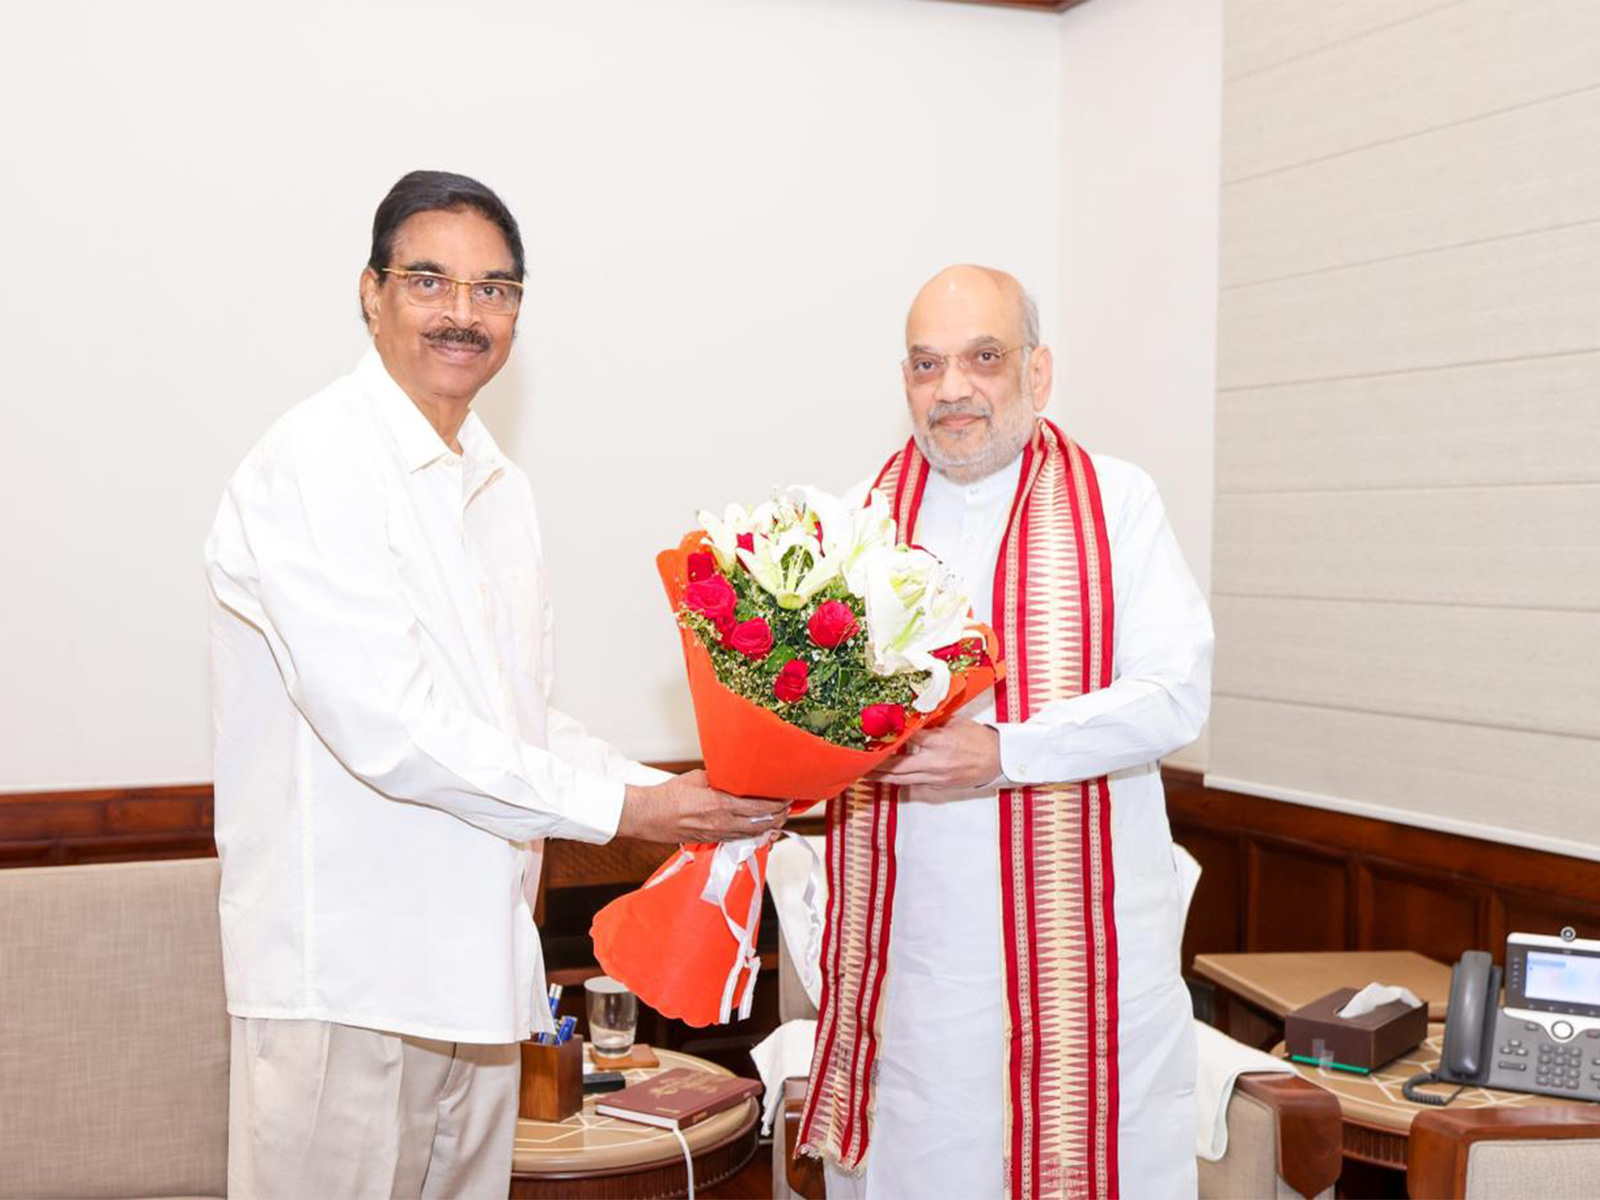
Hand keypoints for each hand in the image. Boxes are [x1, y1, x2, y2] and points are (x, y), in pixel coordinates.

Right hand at [616, 770, 789, 844]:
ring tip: (777, 822)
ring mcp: (716, 834)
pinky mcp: (710, 841)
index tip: (786, 799)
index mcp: (720, 804)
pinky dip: (750, 836)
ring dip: (766, 829)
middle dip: (777, 818)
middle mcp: (721, 823)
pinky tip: (757, 832)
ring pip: (750, 836)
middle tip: (786, 811)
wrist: (648, 816)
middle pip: (759, 825)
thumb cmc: (669, 795)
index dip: (776, 805)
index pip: (758, 808)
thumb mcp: (698, 778)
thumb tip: (734, 775)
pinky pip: (737, 840)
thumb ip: (720, 779)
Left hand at [866, 719, 1000, 789]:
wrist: (999, 760)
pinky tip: (885, 778)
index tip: (872, 731)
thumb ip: (931, 721)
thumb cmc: (978, 738)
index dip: (888, 736)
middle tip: (859, 760)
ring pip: (901, 779)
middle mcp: (935, 762)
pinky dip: (898, 781)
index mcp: (939, 742)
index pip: (906, 738)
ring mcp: (936, 777)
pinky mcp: (938, 787)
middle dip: (876, 764)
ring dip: (881, 777)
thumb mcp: (955, 721)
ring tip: (864, 773)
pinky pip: (913, 784)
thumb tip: (910, 715)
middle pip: (897, 765)